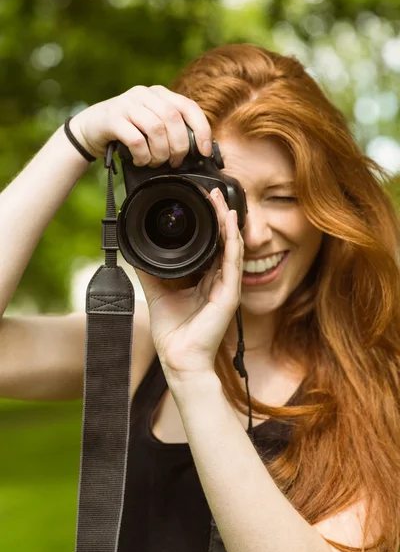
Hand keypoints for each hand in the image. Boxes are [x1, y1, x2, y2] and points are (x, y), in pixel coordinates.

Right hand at [68, 85, 211, 163]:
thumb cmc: (126, 132)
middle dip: (179, 146)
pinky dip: (143, 156)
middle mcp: (144, 94)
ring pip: (156, 129)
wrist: (89, 129)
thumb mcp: (151, 126)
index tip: (204, 151)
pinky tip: (140, 160)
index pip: (189, 107)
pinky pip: (136, 140)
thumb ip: (171, 130)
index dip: (201, 130)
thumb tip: (198, 150)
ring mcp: (127, 104)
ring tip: (155, 162)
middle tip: (174, 162)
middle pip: (173, 119)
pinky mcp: (113, 118)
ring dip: (160, 153)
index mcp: (159, 94)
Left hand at [135, 187, 243, 383]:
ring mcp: (226, 287)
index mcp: (205, 280)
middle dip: (219, 215)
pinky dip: (232, 239)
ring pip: (230, 246)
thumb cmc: (173, 332)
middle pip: (223, 241)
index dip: (209, 223)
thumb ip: (150, 271)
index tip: (200, 202)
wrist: (178, 358)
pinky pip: (232, 261)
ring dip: (226, 221)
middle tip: (212, 192)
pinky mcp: (229, 294)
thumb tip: (136, 251)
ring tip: (220, 200)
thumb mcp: (157, 292)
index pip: (211, 245)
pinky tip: (229, 221)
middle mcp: (218, 281)